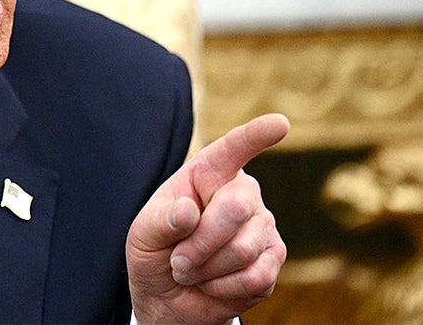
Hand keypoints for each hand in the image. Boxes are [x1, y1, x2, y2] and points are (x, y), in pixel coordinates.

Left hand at [126, 113, 289, 324]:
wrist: (169, 298)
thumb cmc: (156, 254)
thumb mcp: (143, 235)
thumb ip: (161, 221)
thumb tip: (189, 212)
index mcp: (208, 174)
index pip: (233, 150)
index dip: (255, 136)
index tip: (279, 123)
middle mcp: (242, 193)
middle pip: (234, 210)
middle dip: (199, 244)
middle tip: (177, 261)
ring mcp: (263, 226)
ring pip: (242, 249)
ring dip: (206, 270)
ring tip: (191, 271)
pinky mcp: (274, 259)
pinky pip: (254, 278)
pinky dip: (223, 288)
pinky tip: (212, 284)